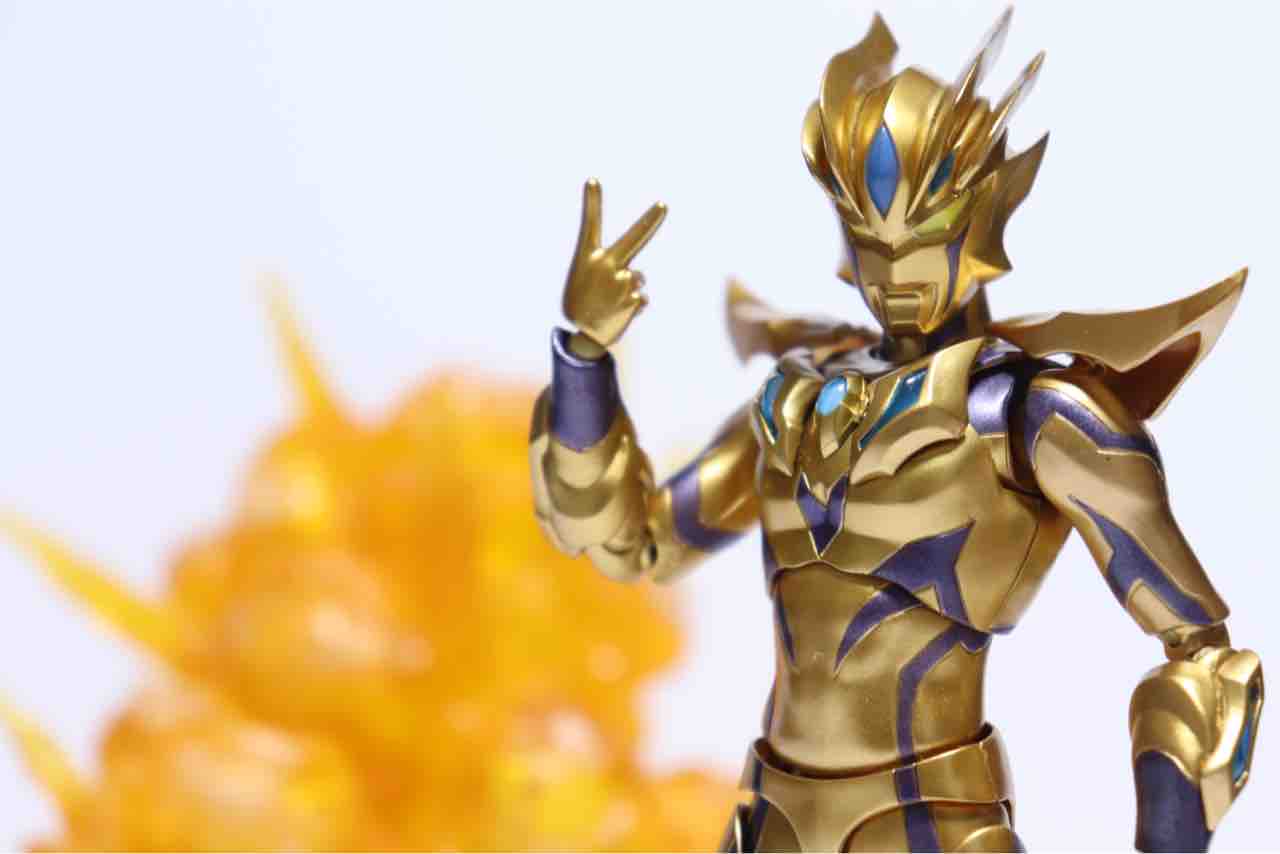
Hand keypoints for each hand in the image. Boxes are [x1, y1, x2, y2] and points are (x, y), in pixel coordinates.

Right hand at [562, 178, 666, 349]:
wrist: (583, 337)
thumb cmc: (582, 302)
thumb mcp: (586, 279)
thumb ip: (613, 268)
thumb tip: (638, 275)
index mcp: (589, 257)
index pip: (590, 224)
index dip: (592, 202)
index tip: (593, 180)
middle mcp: (606, 266)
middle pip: (634, 239)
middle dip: (650, 220)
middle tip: (664, 205)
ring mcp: (621, 283)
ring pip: (638, 277)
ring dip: (630, 288)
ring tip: (611, 301)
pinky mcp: (633, 300)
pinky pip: (641, 297)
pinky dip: (633, 304)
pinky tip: (618, 313)